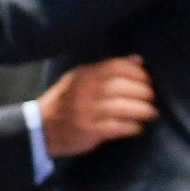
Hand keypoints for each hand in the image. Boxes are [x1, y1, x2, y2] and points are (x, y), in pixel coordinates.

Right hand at [37, 55, 154, 157]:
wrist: (39, 129)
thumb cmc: (64, 102)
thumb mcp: (79, 79)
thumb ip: (107, 69)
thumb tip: (138, 60)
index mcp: (83, 75)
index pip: (118, 67)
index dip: (139, 74)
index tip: (147, 81)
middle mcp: (84, 90)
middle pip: (125, 87)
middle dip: (145, 93)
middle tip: (150, 99)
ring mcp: (85, 111)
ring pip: (124, 107)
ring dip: (143, 110)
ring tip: (150, 113)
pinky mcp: (88, 130)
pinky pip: (118, 127)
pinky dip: (132, 127)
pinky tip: (137, 127)